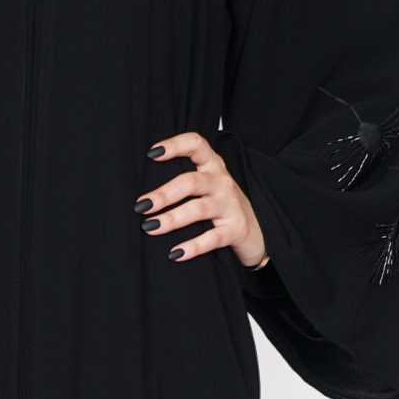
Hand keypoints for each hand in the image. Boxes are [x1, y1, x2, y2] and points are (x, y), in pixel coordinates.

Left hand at [135, 130, 266, 267]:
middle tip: (141, 206)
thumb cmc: (223, 208)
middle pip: (191, 181)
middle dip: (163, 194)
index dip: (175, 145)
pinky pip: (212, 238)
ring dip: (172, 219)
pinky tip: (175, 254)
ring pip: (198, 209)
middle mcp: (222, 182)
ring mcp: (231, 205)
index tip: (151, 153)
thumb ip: (185, 183)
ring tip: (150, 228)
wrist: (257, 234)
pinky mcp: (236, 229)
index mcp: (213, 167)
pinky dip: (193, 246)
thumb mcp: (208, 188)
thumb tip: (144, 195)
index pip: (196, 145)